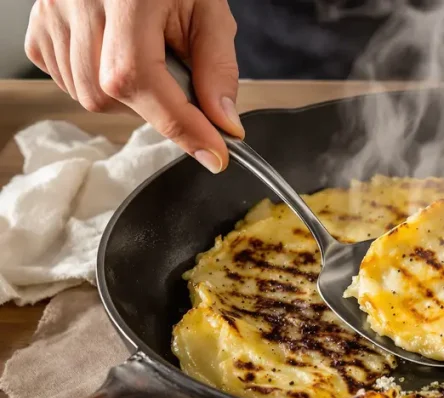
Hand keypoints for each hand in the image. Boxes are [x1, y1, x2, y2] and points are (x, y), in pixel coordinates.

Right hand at [24, 0, 243, 172]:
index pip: (139, 77)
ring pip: (86, 96)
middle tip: (177, 84)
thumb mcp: (209, 14)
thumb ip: (218, 69)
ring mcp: (51, 14)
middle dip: (154, 108)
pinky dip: (98, 86)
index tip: (212, 153)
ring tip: (148, 64)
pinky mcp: (37, 28)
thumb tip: (224, 125)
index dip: (177, 124)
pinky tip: (116, 61)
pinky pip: (65, 81)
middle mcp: (79, 1)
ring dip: (127, 99)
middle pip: (108, 94)